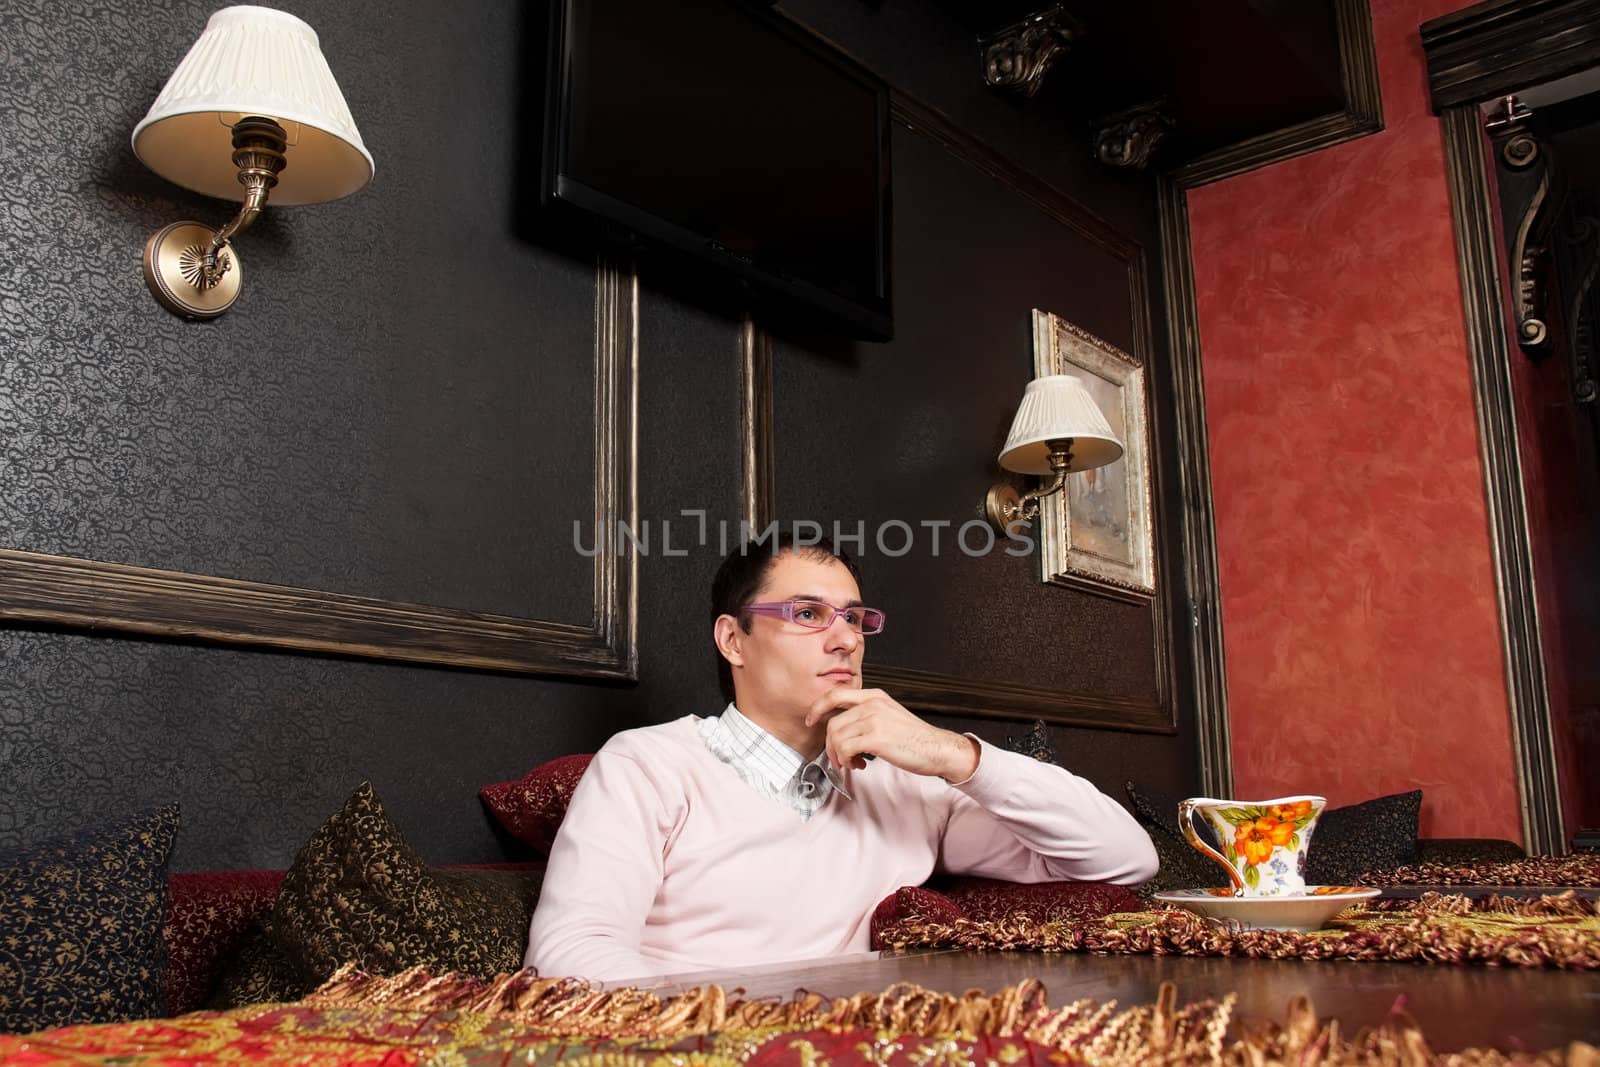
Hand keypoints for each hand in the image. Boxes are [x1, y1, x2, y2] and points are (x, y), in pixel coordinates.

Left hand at [804, 687, 979, 781]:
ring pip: (836, 737)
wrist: (937, 749)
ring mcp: (875, 719)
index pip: (835, 694)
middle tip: (840, 759)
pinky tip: (859, 765)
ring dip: (839, 756)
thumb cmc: (914, 739)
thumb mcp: (889, 716)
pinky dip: (846, 760)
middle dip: (830, 745)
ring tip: (853, 763)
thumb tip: (841, 730)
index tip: (810, 721)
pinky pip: (845, 748)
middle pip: (832, 722)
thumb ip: (866, 716)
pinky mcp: (877, 737)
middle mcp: (873, 703)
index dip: (817, 708)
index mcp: (875, 696)